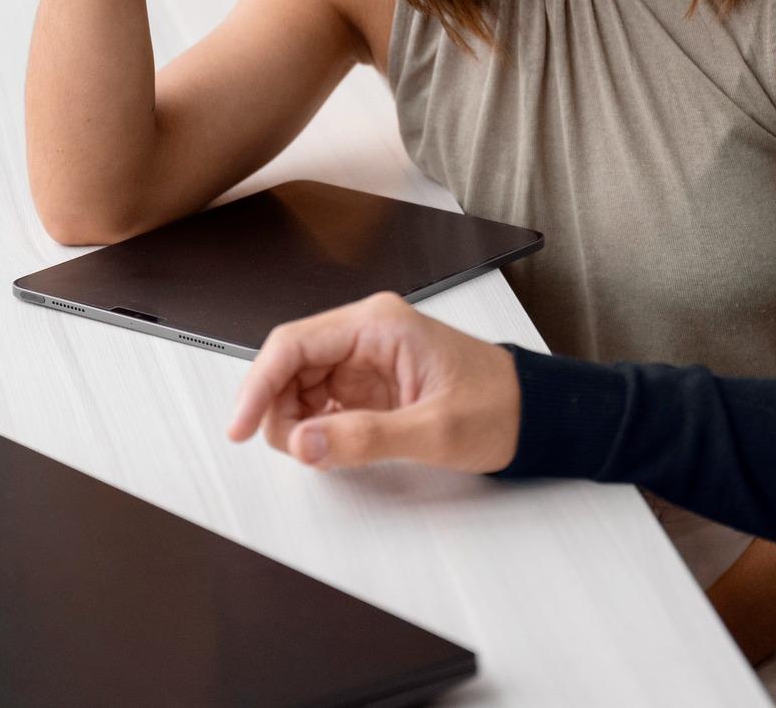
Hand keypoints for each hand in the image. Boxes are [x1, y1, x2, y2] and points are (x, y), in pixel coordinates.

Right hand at [226, 292, 521, 472]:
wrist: (535, 414)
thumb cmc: (499, 407)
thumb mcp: (434, 430)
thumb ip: (365, 438)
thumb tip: (304, 443)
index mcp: (380, 325)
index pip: (293, 344)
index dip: (257, 386)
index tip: (240, 426)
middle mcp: (367, 333)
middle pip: (289, 364)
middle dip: (278, 408)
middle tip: (297, 450)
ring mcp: (366, 357)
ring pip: (299, 384)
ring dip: (295, 420)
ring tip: (323, 450)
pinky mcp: (370, 382)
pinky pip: (321, 400)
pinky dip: (316, 426)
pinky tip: (334, 445)